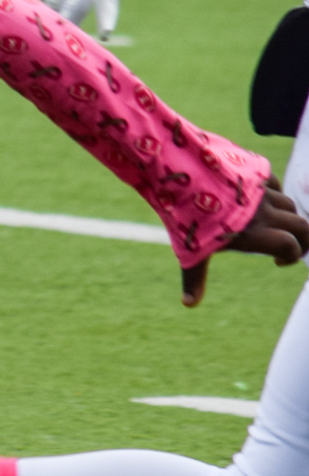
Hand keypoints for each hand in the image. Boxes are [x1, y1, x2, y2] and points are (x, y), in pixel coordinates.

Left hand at [182, 183, 308, 306]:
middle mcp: (264, 212)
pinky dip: (273, 193)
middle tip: (290, 246)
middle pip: (302, 225)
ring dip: (286, 217)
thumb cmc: (184, 219)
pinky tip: (259, 201)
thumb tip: (188, 304)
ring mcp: (260, 190)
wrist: (178, 176)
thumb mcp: (190, 251)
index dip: (292, 256)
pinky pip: (274, 183)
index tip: (277, 262)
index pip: (290, 246)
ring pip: (288, 204)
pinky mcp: (254, 171)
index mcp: (254, 233)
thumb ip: (195, 278)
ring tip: (269, 225)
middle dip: (303, 239)